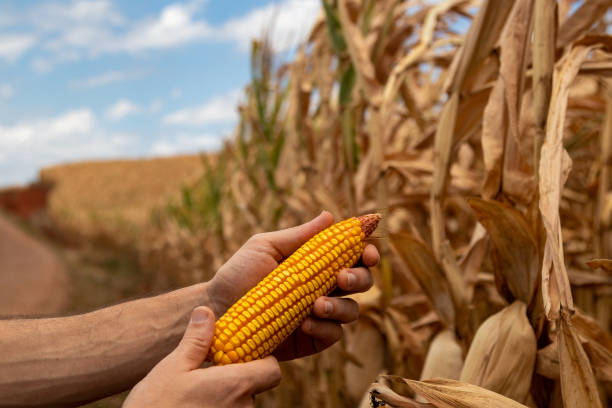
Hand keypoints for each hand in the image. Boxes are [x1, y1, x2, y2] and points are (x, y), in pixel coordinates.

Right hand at [123, 307, 280, 407]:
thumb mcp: (173, 368)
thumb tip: (206, 312)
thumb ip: (196, 341)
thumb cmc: (155, 406)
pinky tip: (194, 407)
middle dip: (236, 378)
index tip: (239, 355)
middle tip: (209, 372)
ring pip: (241, 405)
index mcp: (236, 385)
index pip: (272, 370)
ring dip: (225, 397)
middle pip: (254, 387)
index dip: (262, 361)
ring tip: (196, 394)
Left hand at [207, 211, 379, 360]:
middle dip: (359, 278)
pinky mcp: (313, 339)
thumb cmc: (239, 274)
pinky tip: (304, 324)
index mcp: (317, 262)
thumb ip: (299, 236)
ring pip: (352, 310)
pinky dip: (325, 328)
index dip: (366, 253)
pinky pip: (334, 334)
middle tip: (341, 278)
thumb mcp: (266, 247)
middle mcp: (324, 287)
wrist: (217, 310)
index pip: (353, 255)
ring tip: (316, 305)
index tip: (366, 252)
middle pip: (362, 281)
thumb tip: (330, 216)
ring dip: (341, 306)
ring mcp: (321, 315)